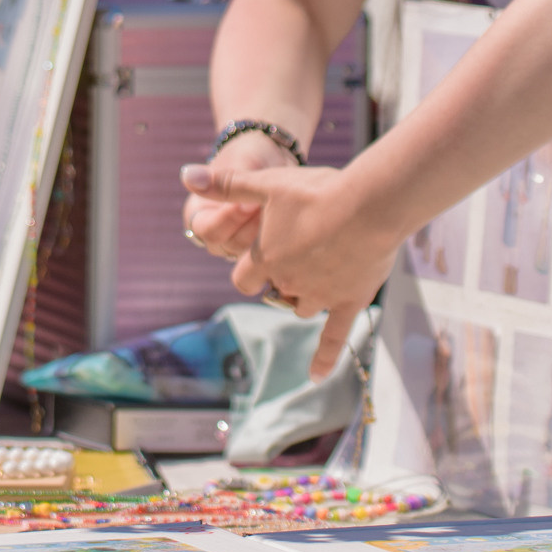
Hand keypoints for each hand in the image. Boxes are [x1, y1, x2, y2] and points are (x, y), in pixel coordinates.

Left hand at [180, 160, 398, 379]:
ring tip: (316, 275)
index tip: (260, 258)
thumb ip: (225, 184)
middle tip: (298, 255)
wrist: (368, 205)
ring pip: (301, 308)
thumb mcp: (265, 182)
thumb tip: (184, 175)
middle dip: (281, 278)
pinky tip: (316, 376)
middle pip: (275, 292)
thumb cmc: (315, 191)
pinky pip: (334, 338)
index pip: (243, 278)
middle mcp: (288, 282)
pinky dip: (324, 358)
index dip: (249, 269)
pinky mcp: (349, 302)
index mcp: (264, 257)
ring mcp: (319, 295)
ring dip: (302, 297)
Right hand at [182, 130, 296, 261]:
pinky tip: (292, 223)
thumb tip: (186, 176)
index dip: (228, 219)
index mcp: (198, 213)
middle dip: (251, 228)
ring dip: (267, 235)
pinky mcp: (260, 248)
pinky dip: (280, 241)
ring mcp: (237, 243)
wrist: (274, 160)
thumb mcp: (240, 163)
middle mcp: (214, 233)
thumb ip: (223, 177)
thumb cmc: (250, 156)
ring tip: (283, 213)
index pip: (207, 230)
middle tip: (269, 208)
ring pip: (249, 256)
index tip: (249, 202)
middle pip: (228, 246)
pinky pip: (269, 255)